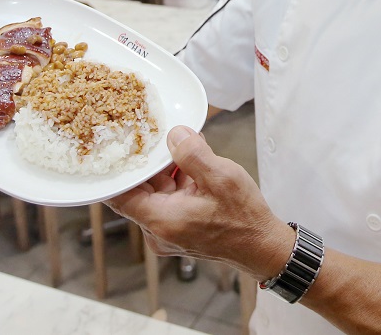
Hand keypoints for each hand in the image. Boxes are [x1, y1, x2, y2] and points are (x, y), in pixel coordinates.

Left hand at [106, 126, 291, 278]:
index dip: (119, 170)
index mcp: (161, 219)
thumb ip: (192, 153)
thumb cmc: (243, 218)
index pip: (119, 196)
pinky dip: (177, 184)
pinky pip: (168, 202)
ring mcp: (167, 234)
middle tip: (161, 140)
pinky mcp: (179, 231)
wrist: (262, 246)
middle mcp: (158, 231)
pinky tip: (193, 167)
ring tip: (184, 150)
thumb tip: (175, 135)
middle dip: (150, 165)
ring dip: (167, 173)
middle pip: (138, 192)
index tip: (123, 147)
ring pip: (155, 195)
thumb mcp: (220, 176)